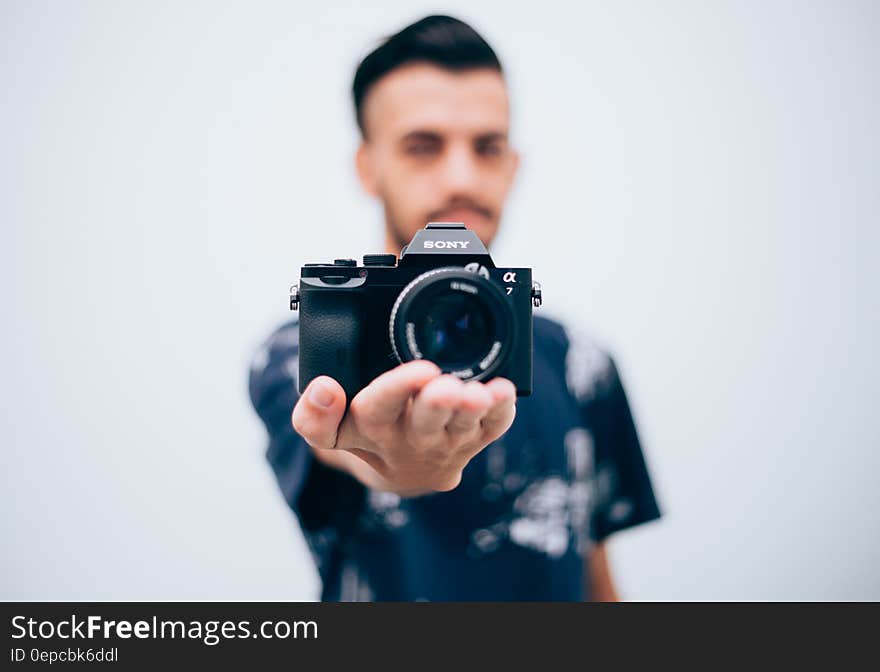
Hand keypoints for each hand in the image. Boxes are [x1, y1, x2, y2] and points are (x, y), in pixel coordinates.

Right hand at [291, 361, 516, 495]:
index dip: (396, 389)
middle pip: (426, 421)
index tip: (418, 369)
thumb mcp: (331, 432)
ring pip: (463, 426)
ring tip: (480, 393)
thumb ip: (314, 415)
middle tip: (448, 386)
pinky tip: (505, 391)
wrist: (405, 473)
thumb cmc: (367, 434)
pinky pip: (493, 427)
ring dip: (474, 409)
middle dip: (438, 402)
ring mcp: (448, 441)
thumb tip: (323, 388)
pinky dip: (502, 411)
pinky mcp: (476, 440)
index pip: (378, 407)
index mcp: (372, 427)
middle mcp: (412, 436)